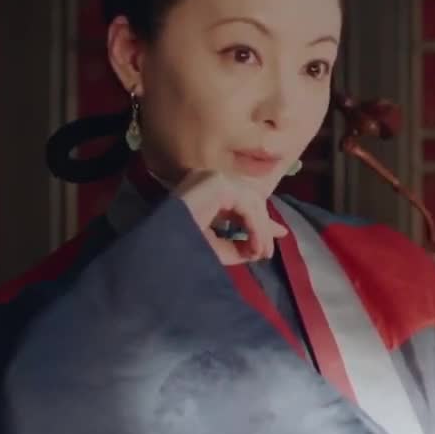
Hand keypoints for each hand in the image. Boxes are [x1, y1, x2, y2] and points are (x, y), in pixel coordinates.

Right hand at [173, 170, 288, 264]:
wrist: (154, 255)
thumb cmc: (178, 253)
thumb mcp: (214, 248)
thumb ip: (239, 244)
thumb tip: (262, 246)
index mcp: (205, 192)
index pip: (242, 201)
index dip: (261, 220)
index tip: (280, 234)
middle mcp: (209, 180)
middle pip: (251, 199)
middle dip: (263, 226)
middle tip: (266, 253)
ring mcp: (212, 178)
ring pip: (253, 201)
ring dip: (260, 230)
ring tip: (258, 254)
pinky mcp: (216, 183)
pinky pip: (248, 204)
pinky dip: (256, 226)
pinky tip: (254, 246)